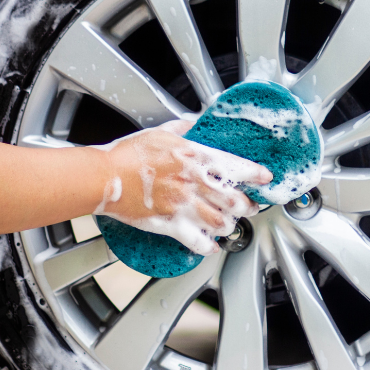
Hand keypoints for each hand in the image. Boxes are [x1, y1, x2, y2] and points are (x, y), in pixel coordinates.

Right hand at [93, 120, 271, 254]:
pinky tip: (211, 246)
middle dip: (248, 206)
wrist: (104, 176)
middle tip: (250, 207)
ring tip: (229, 225)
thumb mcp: (161, 132)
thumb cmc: (128, 154)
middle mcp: (194, 183)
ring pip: (222, 223)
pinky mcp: (169, 224)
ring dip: (230, 226)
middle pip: (236, 201)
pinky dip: (208, 247)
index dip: (256, 175)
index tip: (265, 179)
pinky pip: (197, 242)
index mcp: (195, 158)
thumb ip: (183, 128)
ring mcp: (183, 205)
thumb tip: (195, 122)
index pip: (237, 167)